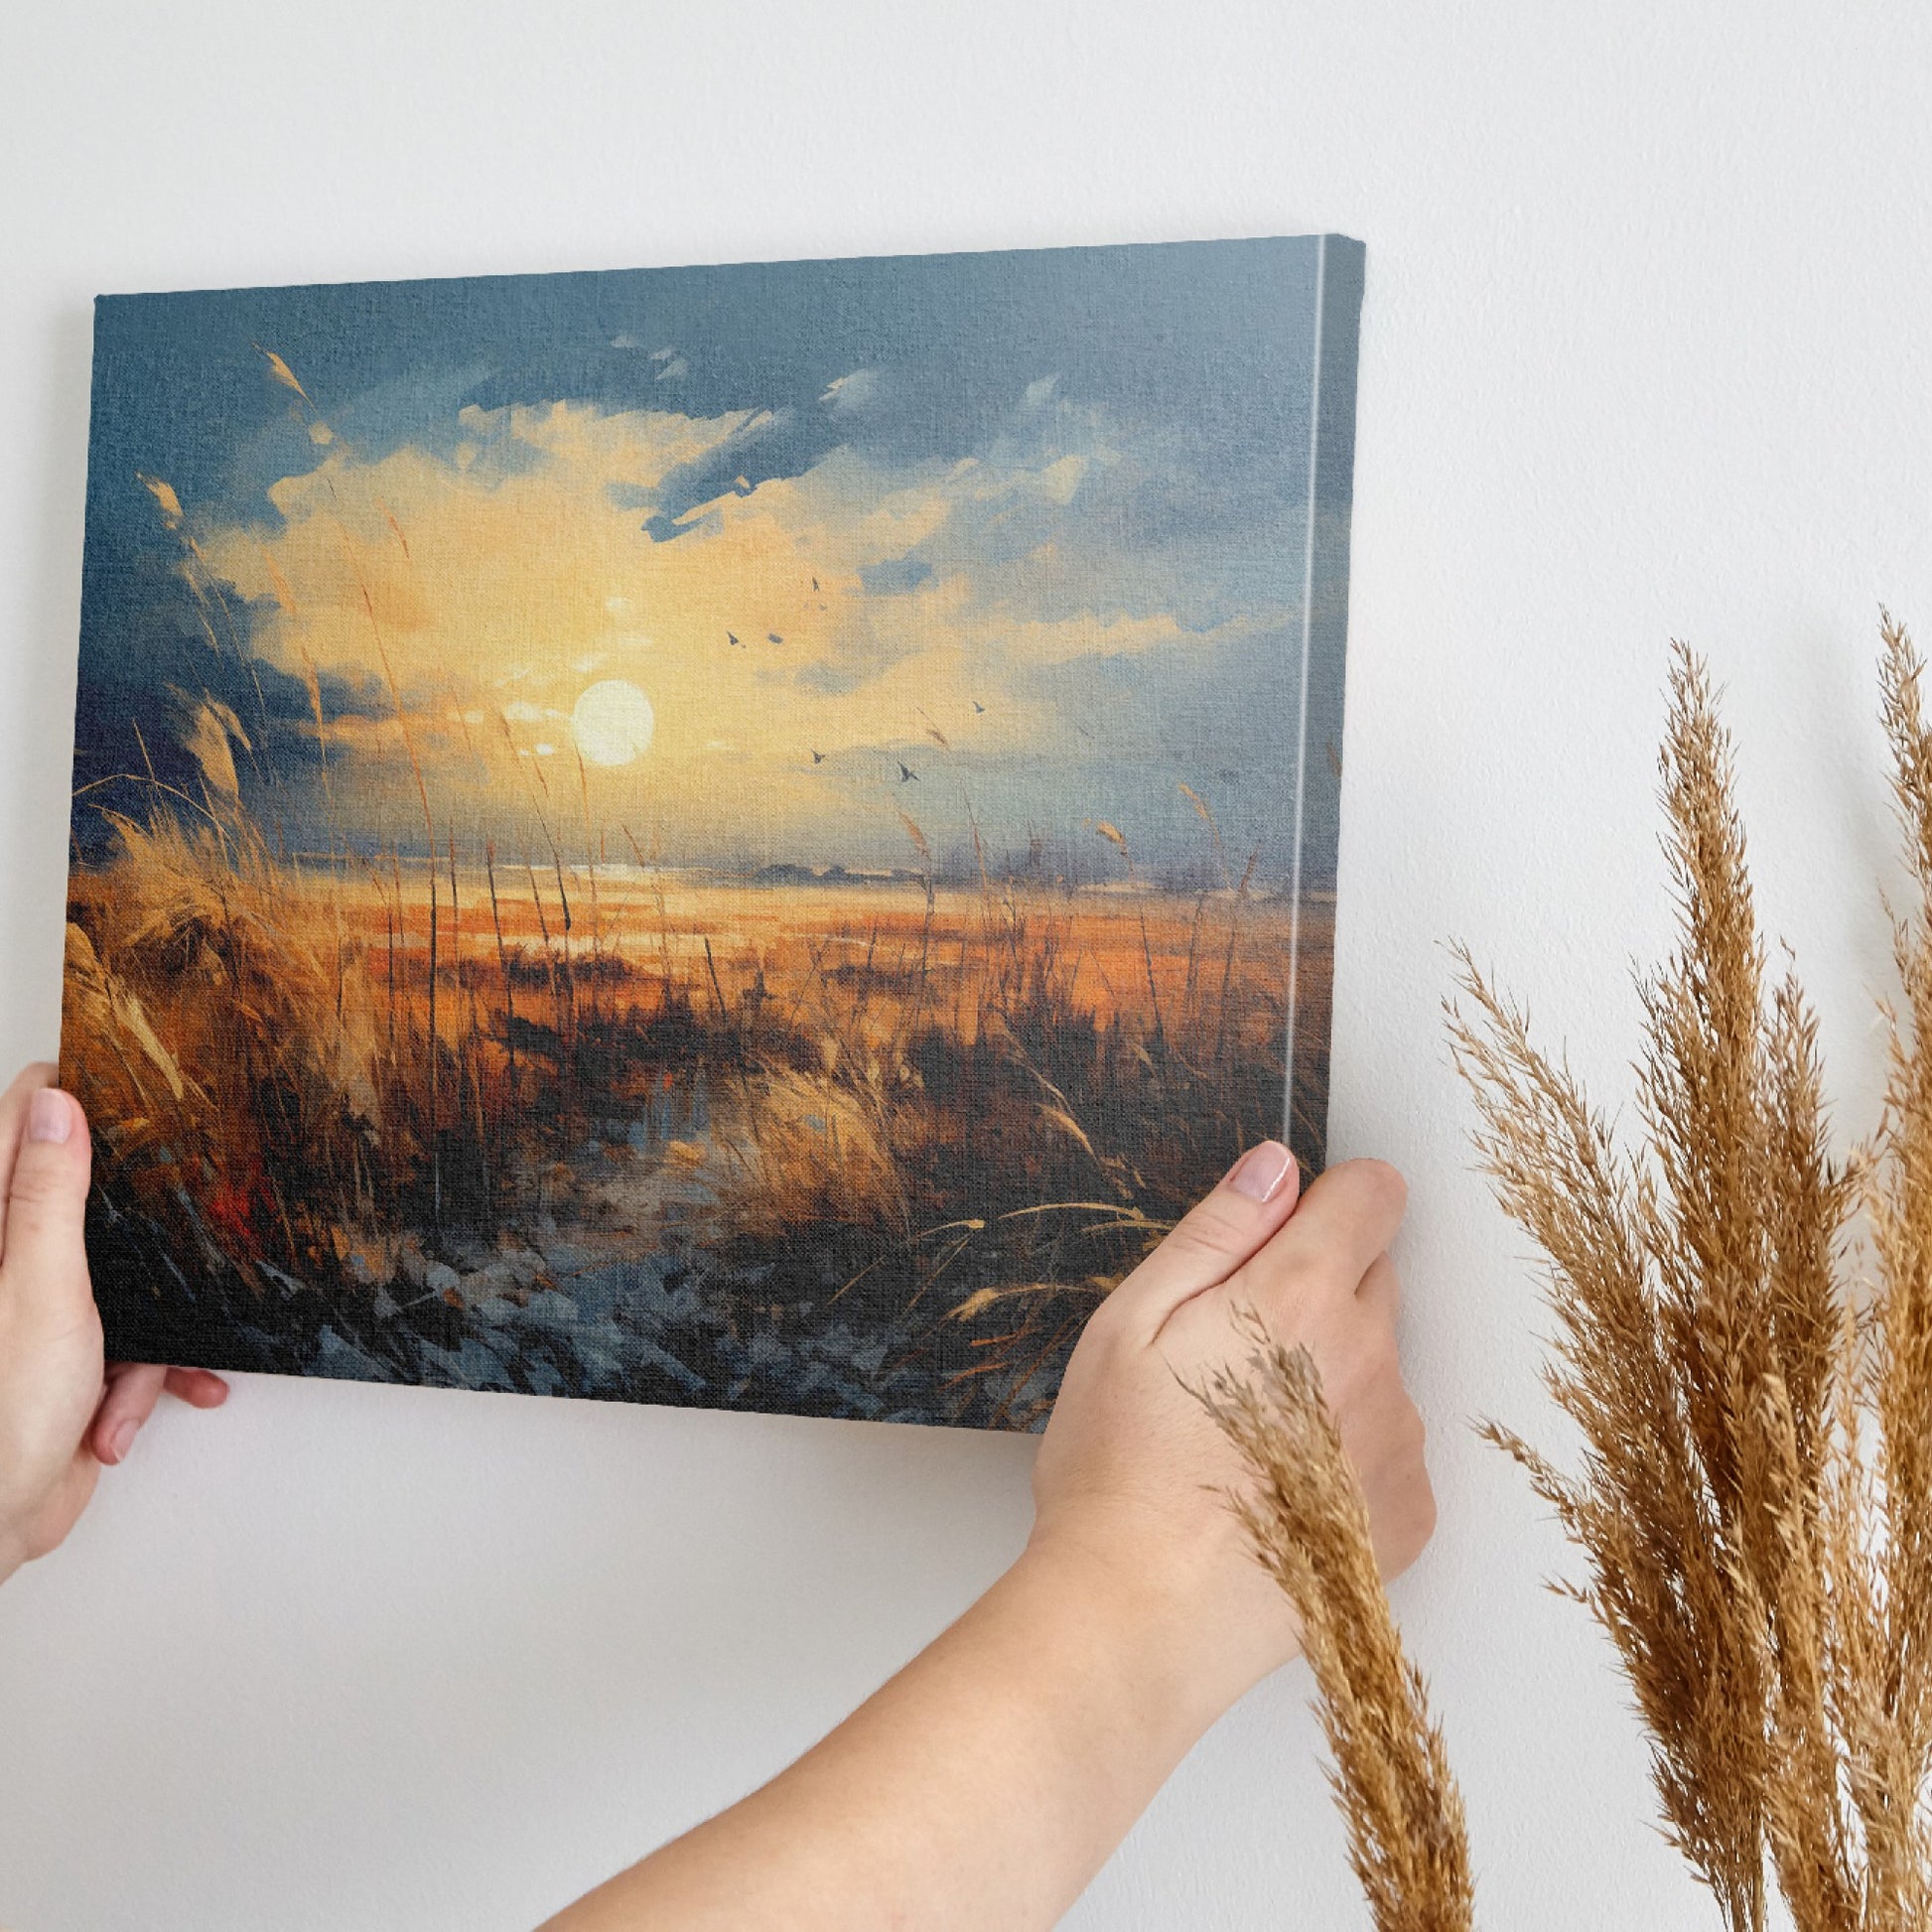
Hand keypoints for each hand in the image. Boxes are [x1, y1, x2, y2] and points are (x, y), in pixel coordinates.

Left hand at [0, 1063, 227, 1583]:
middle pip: (82, 1195)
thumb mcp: (41, 1289)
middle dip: (137, 1222)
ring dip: (147, 1329)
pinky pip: (131, 1342)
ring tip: (132, 1372)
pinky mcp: (68, 1356)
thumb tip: (55, 1105)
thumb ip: (48, 1196)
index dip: (70, 1097)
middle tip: (167, 1214)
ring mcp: (39, 1309)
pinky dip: (143, 1377)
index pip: (21, 1122)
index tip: (122, 1087)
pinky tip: (130, 1411)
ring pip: (122, 1275)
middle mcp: (11, 1262)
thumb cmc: (1, 1417)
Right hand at [1028, 1144, 1433, 1721]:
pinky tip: (1276, 1491)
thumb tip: (1275, 1168)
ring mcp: (1397, 1441)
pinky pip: (1388, 1449)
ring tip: (1243, 1439)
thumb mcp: (1131, 1322)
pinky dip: (1346, 1457)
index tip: (1282, 1236)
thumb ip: (1216, 1232)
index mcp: (1301, 1296)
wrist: (1142, 1617)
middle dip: (1316, 1293)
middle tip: (1230, 1355)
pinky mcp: (1408, 1514)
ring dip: (1331, 1379)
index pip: (1374, 1194)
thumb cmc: (1120, 1472)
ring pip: (1378, 1368)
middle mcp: (1371, 1359)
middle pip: (1374, 1279)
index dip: (1326, 1201)